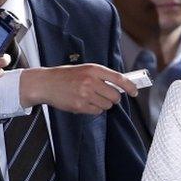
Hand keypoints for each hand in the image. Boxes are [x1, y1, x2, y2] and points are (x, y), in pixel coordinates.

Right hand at [20, 63, 138, 114]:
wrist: (45, 83)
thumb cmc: (66, 76)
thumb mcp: (86, 69)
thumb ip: (102, 76)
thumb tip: (121, 84)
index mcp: (94, 70)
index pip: (118, 79)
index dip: (130, 87)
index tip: (135, 92)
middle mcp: (90, 81)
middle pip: (115, 95)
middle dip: (114, 98)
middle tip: (106, 95)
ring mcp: (85, 94)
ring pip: (107, 105)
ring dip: (103, 104)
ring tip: (91, 97)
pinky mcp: (79, 106)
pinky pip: (97, 111)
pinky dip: (94, 109)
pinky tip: (84, 102)